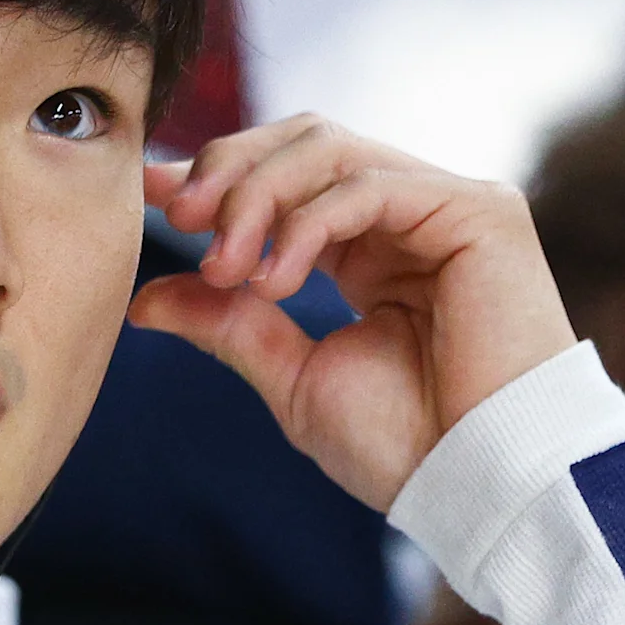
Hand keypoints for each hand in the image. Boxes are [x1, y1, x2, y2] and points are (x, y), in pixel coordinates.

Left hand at [125, 116, 575, 509]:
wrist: (479, 484)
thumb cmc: (405, 445)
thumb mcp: (293, 378)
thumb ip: (229, 327)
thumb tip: (145, 300)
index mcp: (370, 247)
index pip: (288, 173)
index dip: (217, 173)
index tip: (153, 196)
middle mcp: (409, 213)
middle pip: (304, 140)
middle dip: (230, 172)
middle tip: (181, 223)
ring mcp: (447, 204)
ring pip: (330, 148)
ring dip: (258, 196)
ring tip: (228, 267)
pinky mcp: (480, 210)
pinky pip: (369, 185)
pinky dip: (307, 224)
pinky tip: (276, 279)